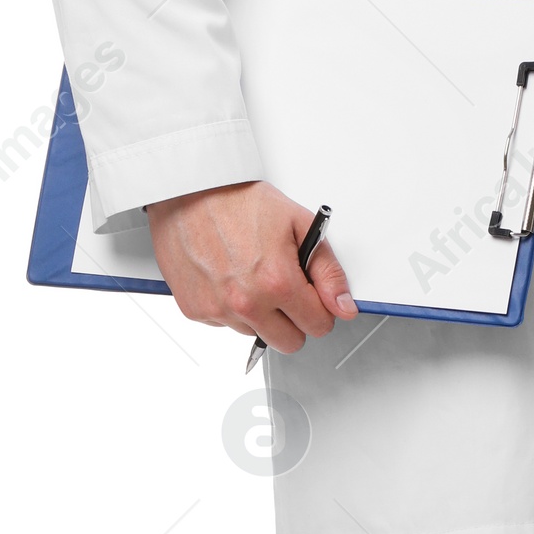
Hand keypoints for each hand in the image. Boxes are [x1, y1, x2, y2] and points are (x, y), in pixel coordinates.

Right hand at [145, 180, 356, 350]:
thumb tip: (343, 307)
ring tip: (249, 274)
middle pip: (289, 343)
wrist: (190, 191)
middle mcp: (246, 303)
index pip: (318, 326)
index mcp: (277, 282)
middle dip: (294, 319)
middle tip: (284, 287)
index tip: (310, 293)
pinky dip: (230, 308)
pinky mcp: (195, 310)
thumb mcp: (299, 224)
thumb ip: (328, 271)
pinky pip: (225, 324)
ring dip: (259, 314)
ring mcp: (218, 310)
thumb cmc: (239, 201)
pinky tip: (227, 276)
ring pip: (256, 333)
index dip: (319, 308)